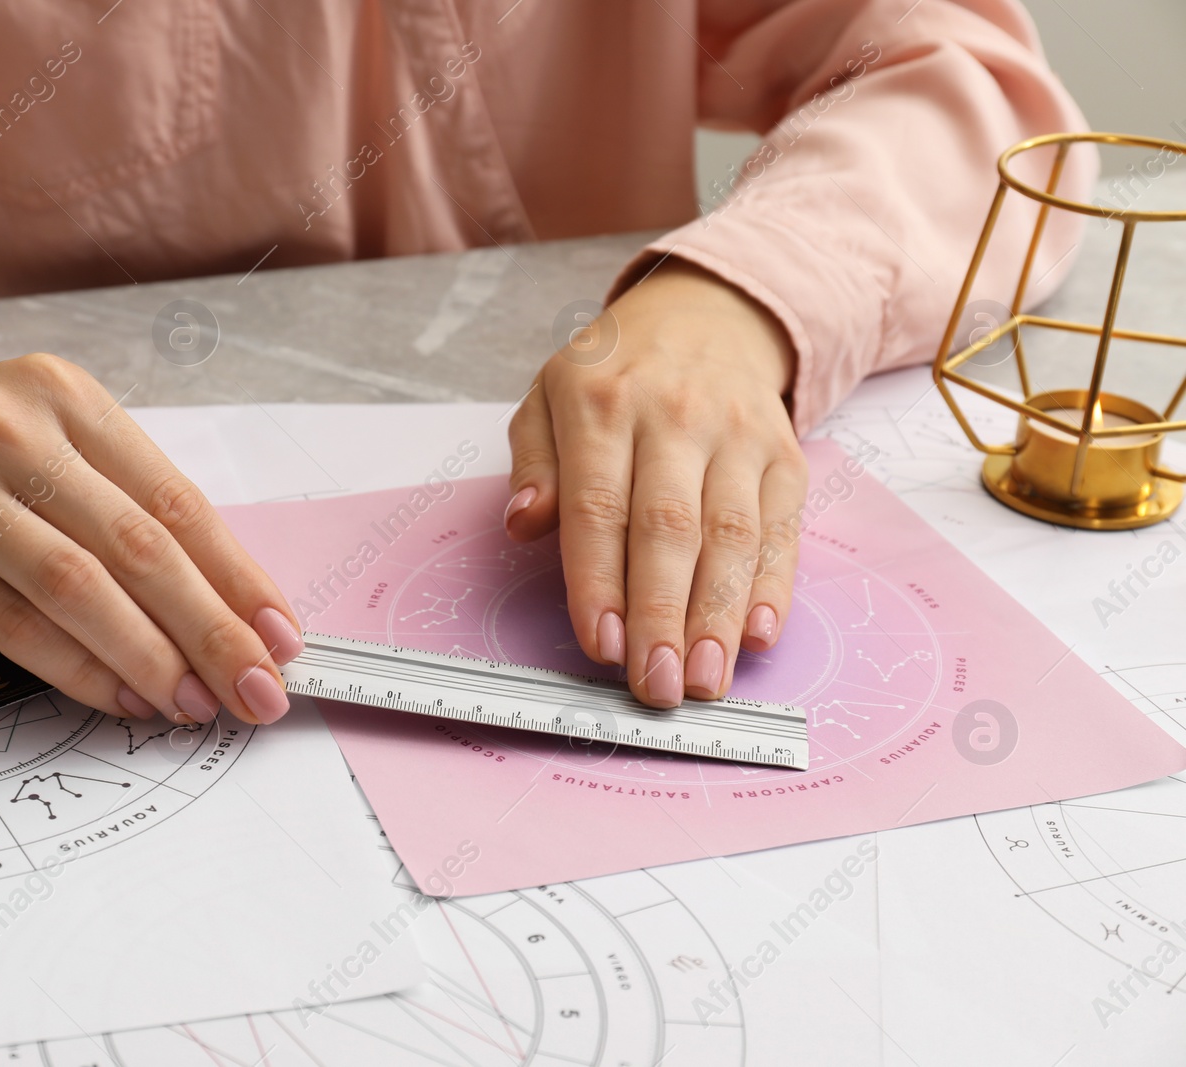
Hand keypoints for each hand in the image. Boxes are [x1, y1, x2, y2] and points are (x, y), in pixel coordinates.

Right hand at [0, 352, 302, 725]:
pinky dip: (78, 668)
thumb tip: (223, 605)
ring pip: (78, 588)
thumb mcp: (45, 437)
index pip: (175, 499)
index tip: (283, 636)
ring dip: (150, 657)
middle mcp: (13, 432)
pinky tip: (123, 697)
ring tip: (196, 704)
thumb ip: (122, 503)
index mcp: (67, 397)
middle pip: (138, 546)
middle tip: (257, 690)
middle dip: (211, 629)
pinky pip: (13, 625)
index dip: (237, 576)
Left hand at [505, 261, 806, 706]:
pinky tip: (758, 633)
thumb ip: (534, 463)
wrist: (708, 315)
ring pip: (731, 534)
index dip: (600, 580)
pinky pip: (782, 526)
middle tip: (656, 685)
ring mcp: (737, 435)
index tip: (601, 644)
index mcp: (602, 403)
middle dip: (662, 615)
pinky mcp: (784, 454)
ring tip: (704, 679)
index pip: (599, 505)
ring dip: (718, 615)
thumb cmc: (613, 375)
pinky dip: (774, 584)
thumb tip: (525, 522)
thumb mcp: (549, 397)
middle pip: (669, 528)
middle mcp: (675, 416)